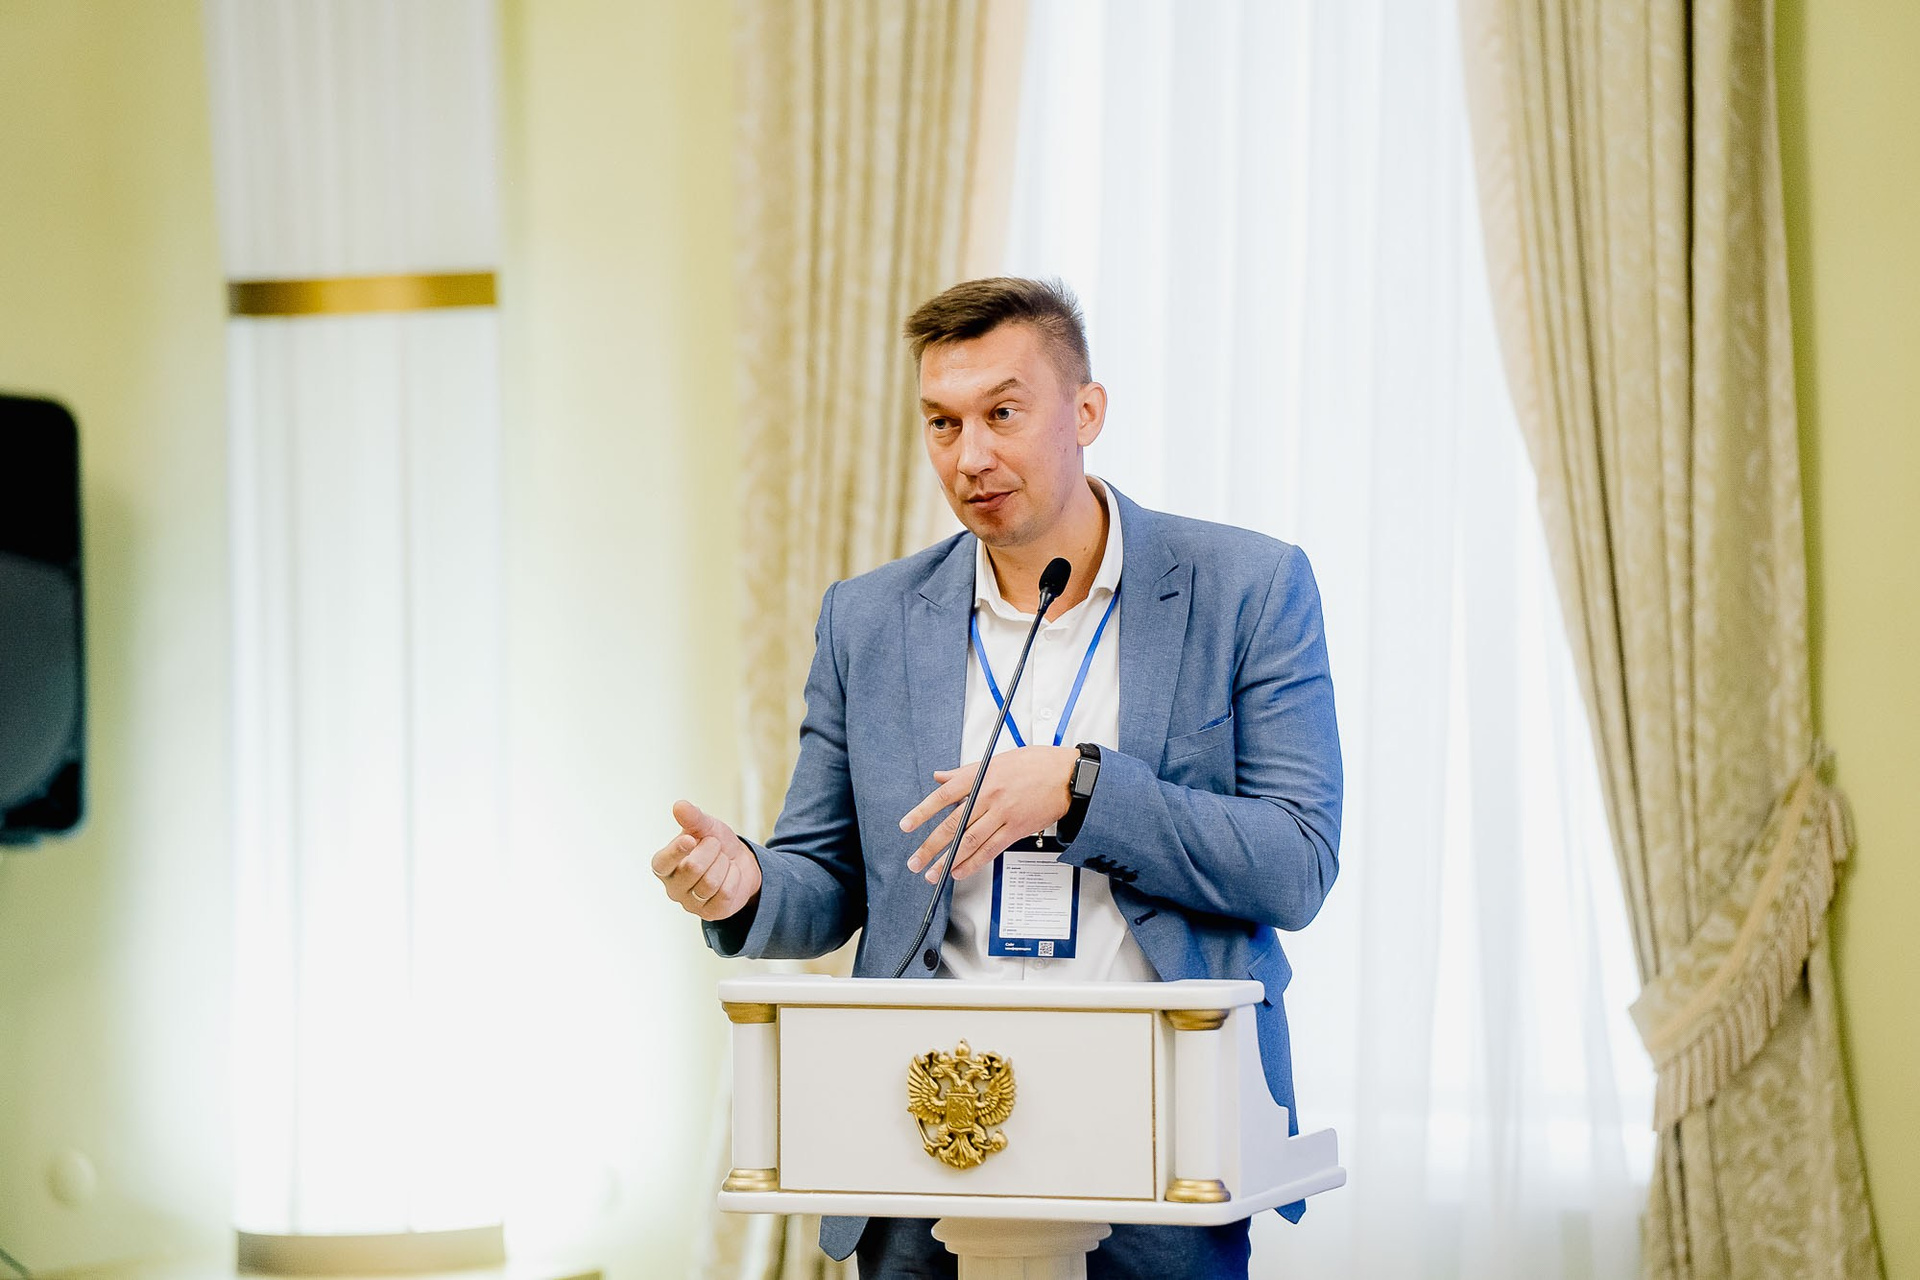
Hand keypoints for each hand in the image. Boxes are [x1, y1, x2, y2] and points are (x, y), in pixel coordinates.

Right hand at [651, 799, 761, 920]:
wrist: (741, 862)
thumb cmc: (716, 844)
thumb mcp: (706, 827)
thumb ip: (692, 818)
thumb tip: (679, 805)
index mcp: (664, 866)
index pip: (662, 862)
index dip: (676, 851)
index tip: (690, 840)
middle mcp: (672, 888)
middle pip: (693, 868)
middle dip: (712, 851)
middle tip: (716, 846)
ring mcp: (691, 903)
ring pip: (710, 883)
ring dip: (724, 864)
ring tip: (723, 861)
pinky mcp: (711, 914)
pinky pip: (725, 893)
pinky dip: (734, 878)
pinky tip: (731, 875)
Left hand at [898, 745, 1078, 882]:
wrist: (1068, 776)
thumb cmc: (1035, 764)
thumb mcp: (996, 760)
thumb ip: (965, 772)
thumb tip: (940, 777)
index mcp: (981, 776)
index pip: (944, 796)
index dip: (923, 812)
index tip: (907, 825)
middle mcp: (989, 795)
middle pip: (954, 825)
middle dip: (931, 845)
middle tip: (916, 860)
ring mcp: (1003, 814)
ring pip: (970, 841)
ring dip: (948, 860)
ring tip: (932, 873)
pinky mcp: (1017, 829)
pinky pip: (991, 850)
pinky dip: (973, 863)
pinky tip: (959, 871)